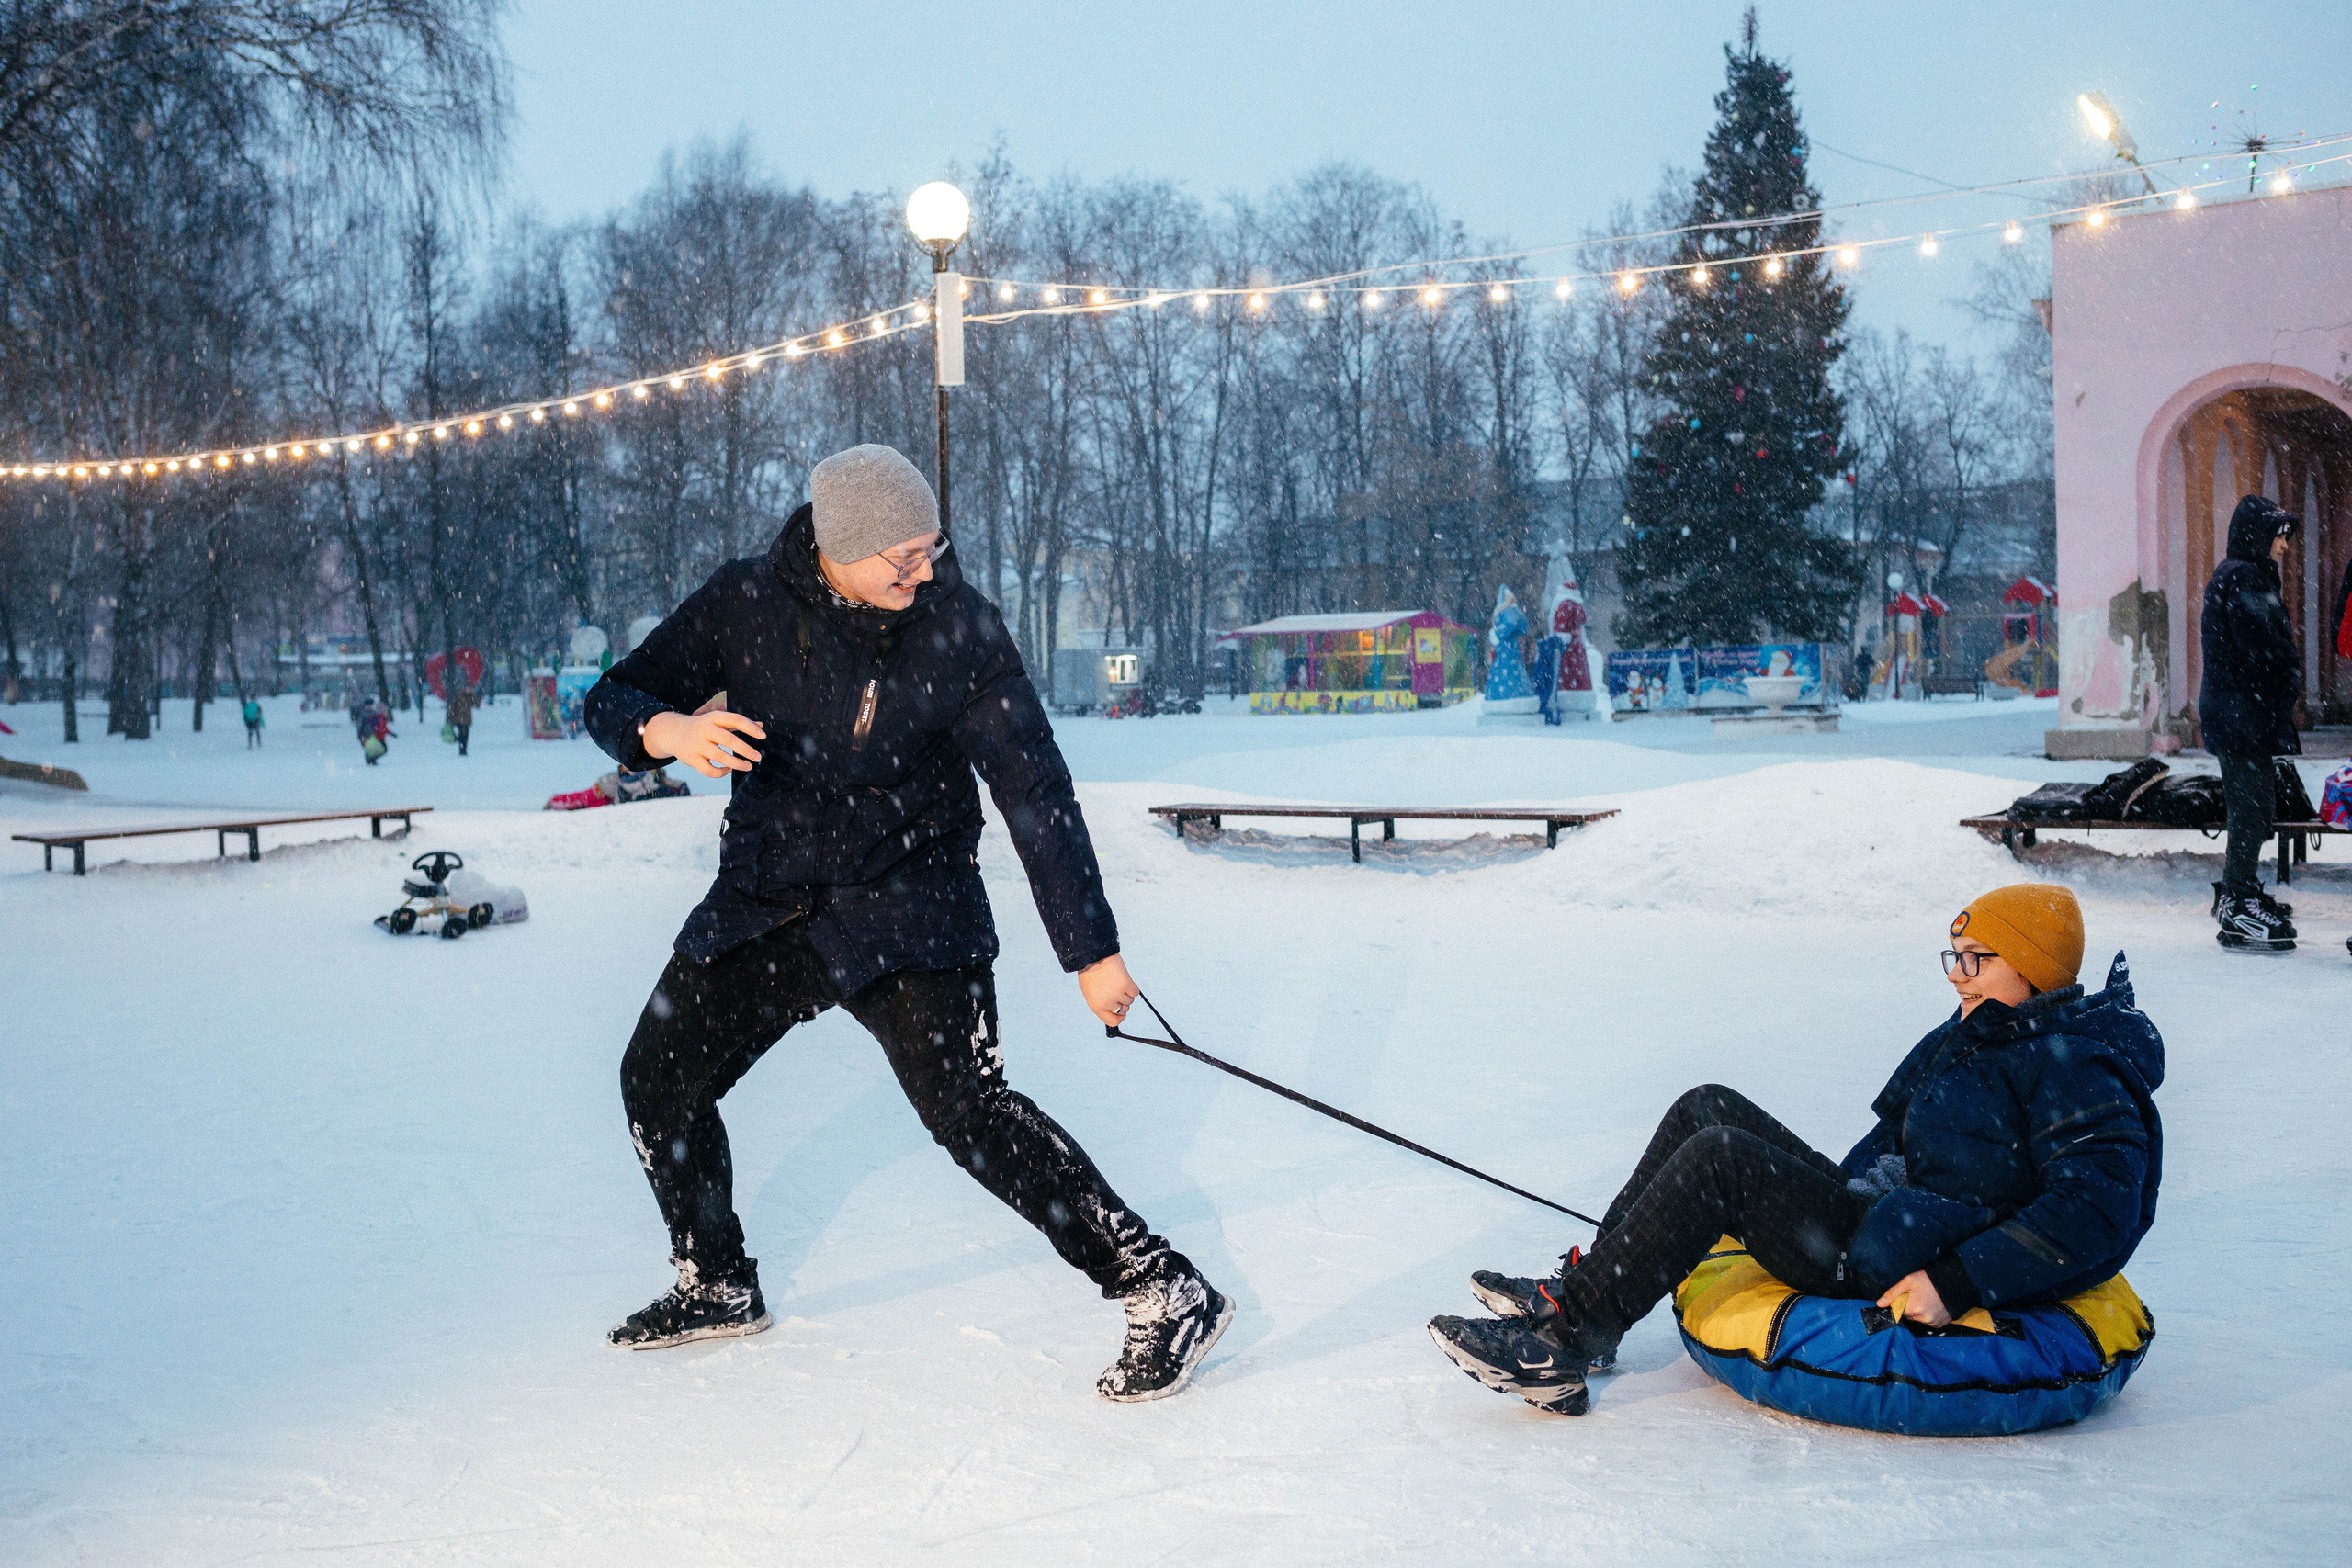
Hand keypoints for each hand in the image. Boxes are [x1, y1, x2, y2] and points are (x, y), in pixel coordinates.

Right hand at [641, 709, 764, 777]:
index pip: (736, 720)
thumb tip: (761, 726)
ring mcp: (697, 745)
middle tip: (758, 758)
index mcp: (714, 718)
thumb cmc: (703, 726)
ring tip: (749, 766)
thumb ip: (739, 723)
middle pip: (729, 740)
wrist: (673, 732)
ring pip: (721, 757)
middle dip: (746, 750)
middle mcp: (705, 730)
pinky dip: (721, 772)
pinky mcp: (692, 759)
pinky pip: (709, 770)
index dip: (750, 728)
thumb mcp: (718, 721)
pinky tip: (729, 769)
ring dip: (737, 763)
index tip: (763, 736)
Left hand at [1078, 953, 1140, 1028]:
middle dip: (1123, 1002)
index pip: (1112, 1021)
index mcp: (1096, 1007)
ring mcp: (1117, 994)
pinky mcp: (1126, 984)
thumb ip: (1101, 1003)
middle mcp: (1107, 1003)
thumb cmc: (1090, 973)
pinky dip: (1132, 986)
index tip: (1122, 1012)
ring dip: (1127, 992)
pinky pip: (1135, 992)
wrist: (1093, 956)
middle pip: (1123, 1010)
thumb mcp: (1091, 993)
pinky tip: (1124, 978)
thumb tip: (1114, 1009)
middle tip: (1118, 990)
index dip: (1119, 1017)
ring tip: (1117, 981)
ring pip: (1130, 1000)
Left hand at [1876, 1270, 1949, 1326]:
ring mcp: (1933, 1322)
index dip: (1902, 1303)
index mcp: (1913, 1308)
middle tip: (1919, 1296)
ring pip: (1919, 1320)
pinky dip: (1929, 1316)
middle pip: (1909, 1316)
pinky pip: (1929, 1322)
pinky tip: (1933, 1306)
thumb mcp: (1908, 1281)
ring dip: (1920, 1312)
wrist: (1952, 1283)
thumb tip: (1879, 1304)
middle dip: (1911, 1307)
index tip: (1908, 1296)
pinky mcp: (1940, 1324)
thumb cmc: (1928, 1280)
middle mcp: (1923, 1318)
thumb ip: (1892, 1293)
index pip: (1899, 1311)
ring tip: (1927, 1300)